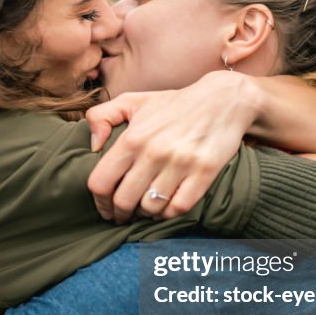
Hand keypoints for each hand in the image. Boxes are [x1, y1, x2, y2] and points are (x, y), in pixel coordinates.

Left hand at [86, 71, 261, 222]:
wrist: (222, 99)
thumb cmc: (173, 104)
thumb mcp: (132, 101)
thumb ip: (102, 116)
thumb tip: (93, 146)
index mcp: (132, 138)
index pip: (100, 182)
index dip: (99, 202)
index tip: (104, 208)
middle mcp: (153, 152)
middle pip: (123, 201)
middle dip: (120, 214)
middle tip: (123, 215)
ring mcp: (180, 164)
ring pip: (150, 208)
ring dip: (144, 214)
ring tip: (145, 210)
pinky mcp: (204, 173)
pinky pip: (178, 208)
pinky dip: (169, 213)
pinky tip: (166, 207)